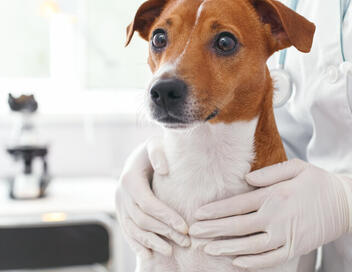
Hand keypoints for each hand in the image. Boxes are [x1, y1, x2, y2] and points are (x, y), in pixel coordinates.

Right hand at [115, 137, 189, 256]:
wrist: (141, 154)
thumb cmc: (155, 148)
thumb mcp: (156, 144)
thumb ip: (158, 153)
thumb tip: (163, 169)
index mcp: (130, 179)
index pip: (148, 204)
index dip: (166, 217)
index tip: (185, 227)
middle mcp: (121, 194)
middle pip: (143, 220)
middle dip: (164, 232)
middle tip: (185, 242)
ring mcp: (119, 205)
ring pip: (134, 230)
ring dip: (152, 242)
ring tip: (171, 251)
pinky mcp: (121, 212)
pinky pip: (127, 232)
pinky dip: (137, 244)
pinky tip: (148, 254)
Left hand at [189, 159, 351, 268]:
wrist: (347, 203)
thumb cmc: (319, 182)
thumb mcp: (296, 168)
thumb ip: (269, 173)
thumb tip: (246, 180)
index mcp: (273, 195)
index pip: (236, 205)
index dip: (215, 211)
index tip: (198, 215)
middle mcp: (275, 217)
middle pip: (237, 227)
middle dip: (212, 230)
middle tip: (193, 234)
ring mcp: (285, 235)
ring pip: (249, 246)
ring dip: (226, 249)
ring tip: (207, 250)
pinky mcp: (295, 248)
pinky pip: (270, 260)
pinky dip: (252, 263)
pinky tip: (236, 263)